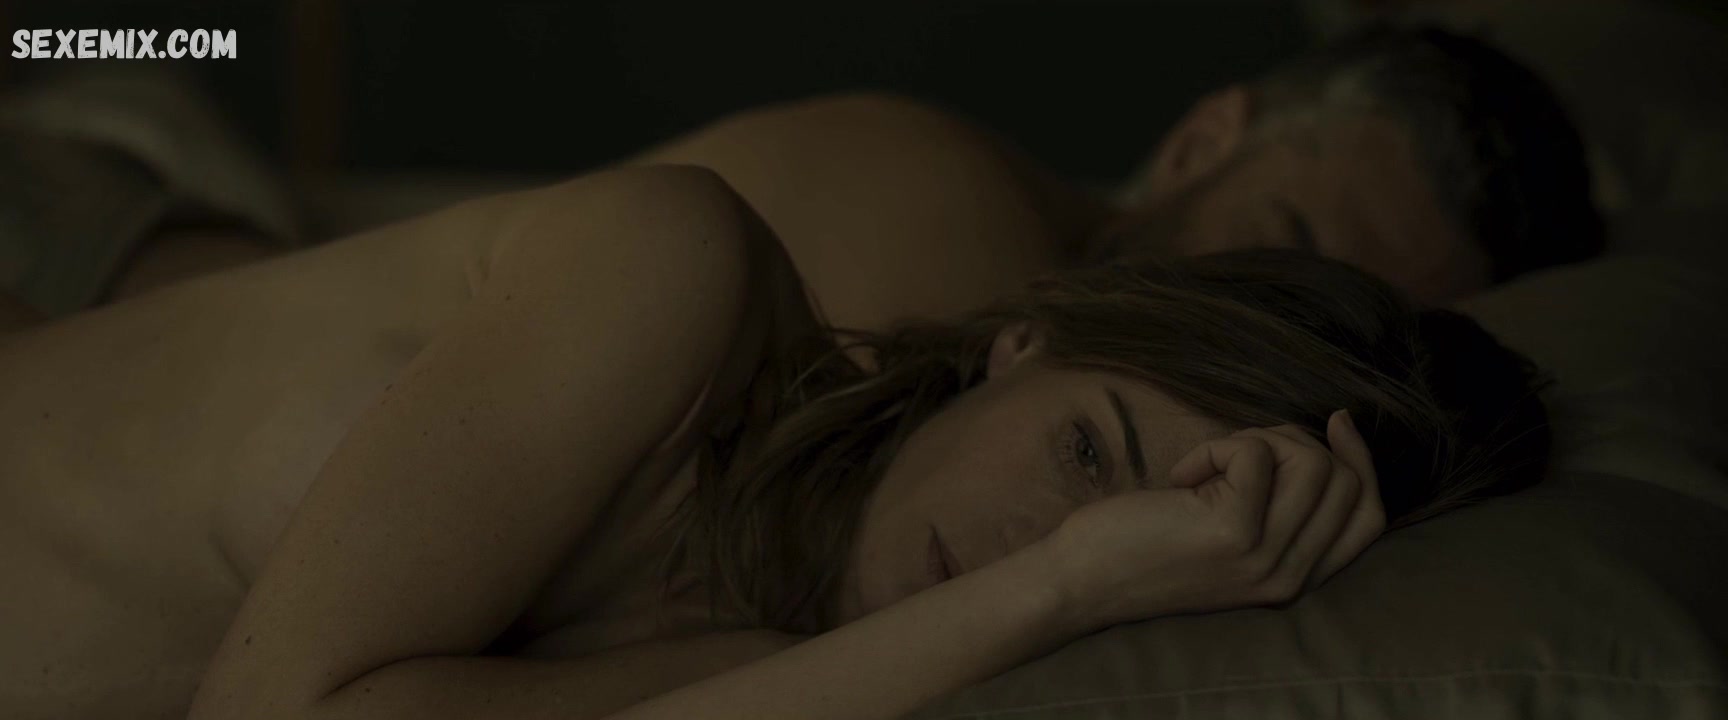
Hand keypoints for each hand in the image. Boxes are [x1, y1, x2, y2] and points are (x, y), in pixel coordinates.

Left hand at [1041, 410, 1384, 630]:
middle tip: (1238, 448)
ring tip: (1208, 462)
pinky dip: (1216, 445)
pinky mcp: (1232, 530)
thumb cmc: (1145, 546)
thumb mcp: (1229, 535)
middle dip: (1296, 441)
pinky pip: (1255, 453)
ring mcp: (1263, 556)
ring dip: (1256, 440)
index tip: (1335, 424)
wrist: (1082, 581)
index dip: (1361, 463)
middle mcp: (1288, 576)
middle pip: (1345, 481)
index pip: (1370, 519)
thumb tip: (1316, 444)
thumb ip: (1278, 512)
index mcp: (1296, 579)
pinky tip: (1181, 476)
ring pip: (1310, 462)